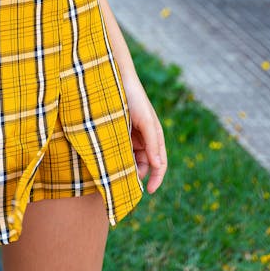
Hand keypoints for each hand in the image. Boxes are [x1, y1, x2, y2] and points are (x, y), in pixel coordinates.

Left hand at [123, 77, 167, 193]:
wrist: (116, 78)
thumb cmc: (135, 98)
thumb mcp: (146, 121)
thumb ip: (152, 143)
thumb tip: (158, 166)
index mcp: (155, 137)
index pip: (160, 164)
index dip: (156, 179)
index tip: (148, 191)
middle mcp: (144, 139)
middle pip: (144, 165)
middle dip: (137, 174)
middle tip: (125, 182)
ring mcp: (131, 136)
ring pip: (130, 159)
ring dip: (126, 166)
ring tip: (116, 170)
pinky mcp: (118, 132)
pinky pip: (119, 150)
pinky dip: (116, 157)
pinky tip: (109, 160)